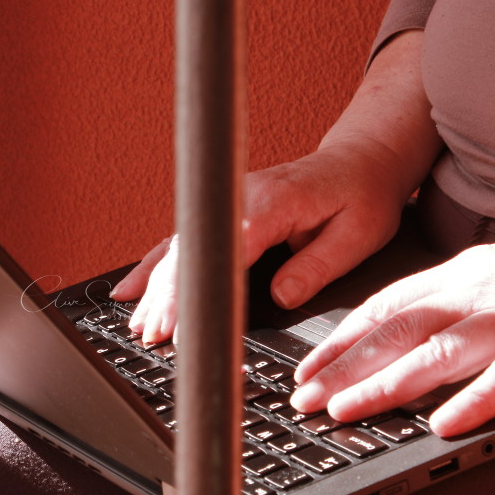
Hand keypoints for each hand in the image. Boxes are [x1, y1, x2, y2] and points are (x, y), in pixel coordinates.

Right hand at [109, 142, 413, 343]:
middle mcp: (240, 197)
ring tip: (138, 324)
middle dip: (167, 296)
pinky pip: (183, 241)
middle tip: (153, 335)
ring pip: (179, 247)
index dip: (200, 292)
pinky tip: (132, 290)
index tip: (184, 326)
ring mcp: (226, 202)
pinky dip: (155, 268)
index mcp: (272, 203)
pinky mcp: (223, 211)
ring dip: (155, 287)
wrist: (361, 159)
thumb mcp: (357, 234)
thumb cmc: (363, 194)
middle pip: (191, 250)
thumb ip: (316, 267)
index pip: (225, 252)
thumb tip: (280, 298)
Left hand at [290, 223, 494, 435]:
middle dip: (344, 367)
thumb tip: (387, 335)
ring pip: (439, 352)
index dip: (339, 341)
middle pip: (397, 331)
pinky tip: (442, 424)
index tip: (304, 370)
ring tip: (346, 409)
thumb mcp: (488, 278)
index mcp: (457, 277)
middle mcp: (476, 293)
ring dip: (386, 383)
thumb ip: (442, 304)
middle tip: (304, 398)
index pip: (383, 309)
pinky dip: (474, 400)